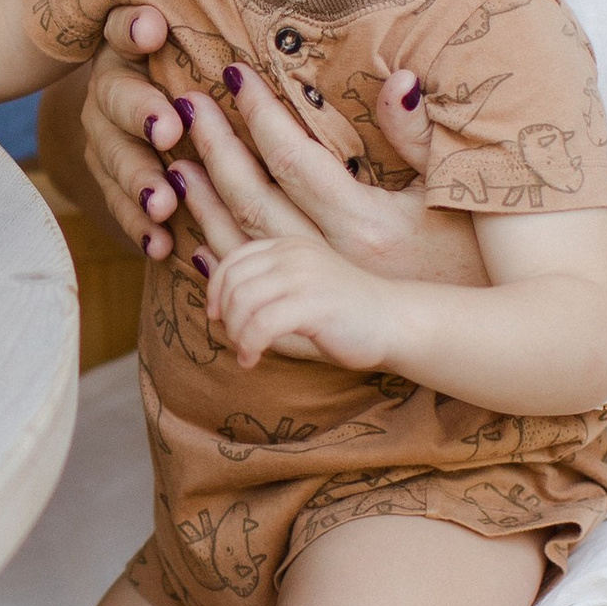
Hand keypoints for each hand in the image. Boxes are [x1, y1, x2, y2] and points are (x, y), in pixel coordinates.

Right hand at [74, 5, 187, 256]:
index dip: (133, 30)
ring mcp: (109, 139)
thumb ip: (170, 26)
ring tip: (164, 203)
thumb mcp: (190, 37)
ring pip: (115, 161)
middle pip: (114, 104)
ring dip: (138, 182)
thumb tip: (155, 17)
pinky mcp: (117, 181)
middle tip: (167, 132)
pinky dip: (140, 226)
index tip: (154, 31)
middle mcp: (111, 91)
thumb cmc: (196, 61)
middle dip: (140, 117)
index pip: (122, 32)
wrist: (164, 104)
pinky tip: (160, 244)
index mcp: (129, 46)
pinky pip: (123, 206)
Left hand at [162, 60, 489, 293]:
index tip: (233, 74)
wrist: (484, 335)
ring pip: (244, 244)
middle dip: (216, 146)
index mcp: (365, 220)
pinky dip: (220, 263)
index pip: (295, 157)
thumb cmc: (477, 255)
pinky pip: (250, 292)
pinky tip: (198, 243)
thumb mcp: (455, 190)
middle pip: (256, 197)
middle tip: (186, 105)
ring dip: (206, 203)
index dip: (261, 114)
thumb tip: (399, 80)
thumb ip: (421, 135)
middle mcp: (334, 254)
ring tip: (177, 165)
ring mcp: (319, 289)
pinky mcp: (311, 320)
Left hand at [209, 232, 399, 372]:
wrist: (394, 322)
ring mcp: (305, 276)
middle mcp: (294, 253)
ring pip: (243, 303)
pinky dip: (249, 345)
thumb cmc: (344, 313)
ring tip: (246, 352)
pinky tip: (253, 359)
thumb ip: (262, 284)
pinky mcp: (314, 304)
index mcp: (289, 246)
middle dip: (226, 316)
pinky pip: (261, 324)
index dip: (217, 291)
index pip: (234, 259)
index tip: (219, 317)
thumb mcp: (298, 288)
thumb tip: (212, 290)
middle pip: (233, 282)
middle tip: (235, 340)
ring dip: (236, 334)